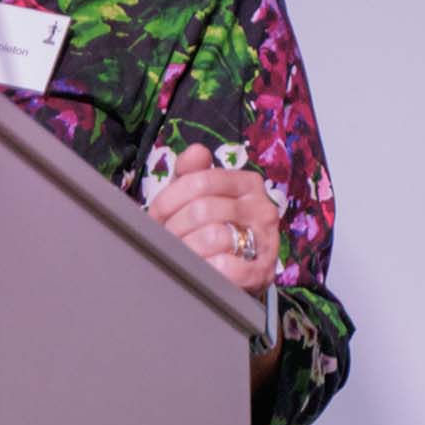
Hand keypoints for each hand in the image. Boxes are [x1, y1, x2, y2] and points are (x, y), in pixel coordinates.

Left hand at [147, 144, 278, 297]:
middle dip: (175, 227)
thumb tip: (196, 151)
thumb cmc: (210, 229)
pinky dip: (206, 267)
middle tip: (168, 239)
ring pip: (212, 236)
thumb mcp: (198, 197)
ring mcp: (266, 240)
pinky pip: (226, 266)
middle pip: (202, 209)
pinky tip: (200, 269)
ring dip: (187, 248)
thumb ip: (192, 173)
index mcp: (247, 183)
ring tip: (181, 254)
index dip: (169, 200)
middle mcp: (262, 207)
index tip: (158, 216)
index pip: (200, 181)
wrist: (233, 274)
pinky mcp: (262, 271)